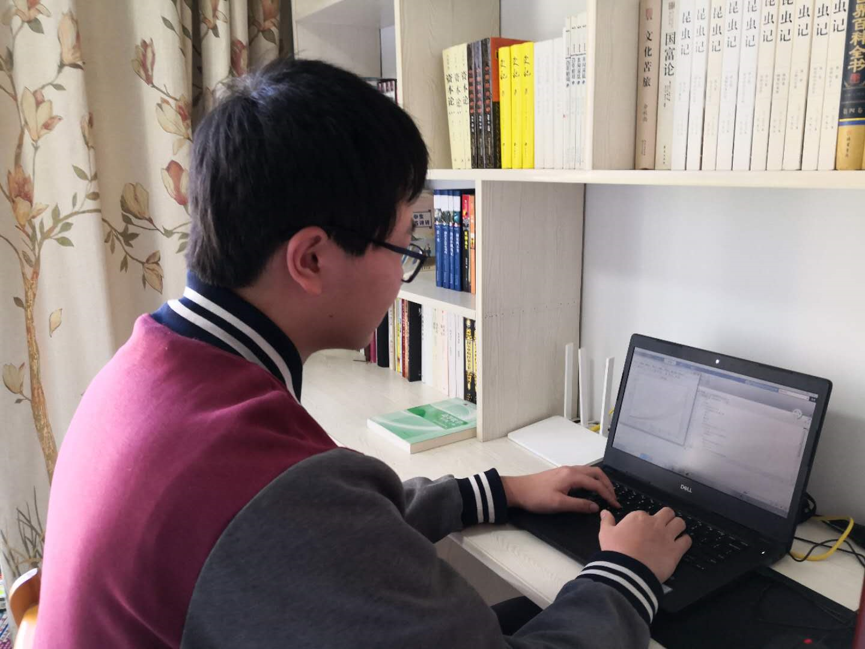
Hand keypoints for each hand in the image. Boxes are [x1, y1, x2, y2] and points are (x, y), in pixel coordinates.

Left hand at [501, 466, 620, 514]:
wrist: (517, 490)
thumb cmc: (536, 497)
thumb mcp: (559, 504)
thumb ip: (579, 505)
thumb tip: (595, 507)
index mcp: (572, 476)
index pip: (596, 484)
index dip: (608, 494)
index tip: (616, 504)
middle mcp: (570, 470)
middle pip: (596, 473)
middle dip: (608, 484)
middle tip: (614, 497)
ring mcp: (565, 470)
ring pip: (589, 472)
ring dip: (600, 481)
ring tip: (606, 492)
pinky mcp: (561, 474)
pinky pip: (582, 473)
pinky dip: (591, 480)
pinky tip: (591, 489)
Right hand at [598, 507, 691, 581]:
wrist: (628, 570)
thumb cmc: (616, 551)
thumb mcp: (606, 534)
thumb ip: (607, 521)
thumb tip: (605, 512)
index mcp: (638, 517)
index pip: (646, 513)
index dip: (645, 521)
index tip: (643, 529)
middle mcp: (655, 523)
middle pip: (668, 513)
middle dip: (667, 518)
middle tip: (663, 526)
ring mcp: (667, 536)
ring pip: (680, 523)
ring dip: (678, 527)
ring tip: (675, 533)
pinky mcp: (676, 550)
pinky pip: (687, 540)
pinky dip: (685, 541)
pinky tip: (681, 544)